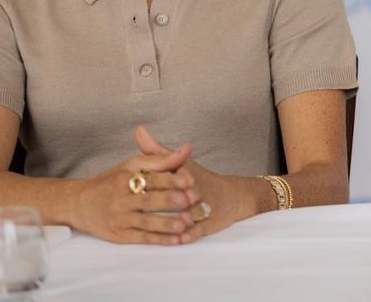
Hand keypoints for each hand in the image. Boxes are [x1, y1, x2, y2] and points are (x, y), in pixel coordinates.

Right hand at [70, 133, 198, 244]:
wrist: (79, 203)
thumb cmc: (111, 181)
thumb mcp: (132, 165)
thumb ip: (161, 159)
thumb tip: (187, 148)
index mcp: (126, 178)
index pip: (151, 178)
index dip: (172, 178)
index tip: (190, 179)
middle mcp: (122, 199)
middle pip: (149, 200)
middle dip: (171, 200)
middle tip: (192, 200)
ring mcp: (120, 219)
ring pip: (146, 222)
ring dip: (166, 223)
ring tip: (185, 223)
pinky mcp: (120, 236)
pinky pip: (142, 238)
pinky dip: (160, 240)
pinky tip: (176, 240)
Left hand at [134, 126, 252, 242]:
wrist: (231, 196)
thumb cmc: (200, 179)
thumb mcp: (180, 163)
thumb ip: (157, 151)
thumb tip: (139, 131)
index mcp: (187, 174)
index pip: (176, 174)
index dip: (165, 178)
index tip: (146, 182)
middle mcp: (198, 190)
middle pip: (185, 194)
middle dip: (174, 198)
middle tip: (155, 204)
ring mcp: (205, 208)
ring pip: (192, 213)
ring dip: (183, 218)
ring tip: (172, 224)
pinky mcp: (210, 223)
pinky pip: (199, 230)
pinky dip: (191, 234)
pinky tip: (181, 239)